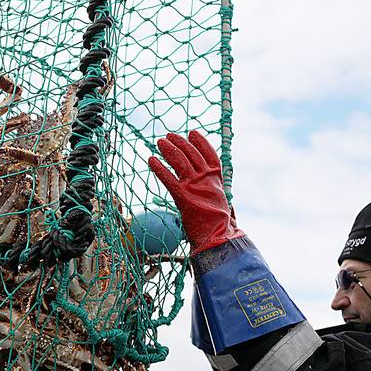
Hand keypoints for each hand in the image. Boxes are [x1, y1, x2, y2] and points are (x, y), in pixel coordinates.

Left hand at [147, 131, 242, 252]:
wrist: (218, 238)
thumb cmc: (219, 225)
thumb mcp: (219, 202)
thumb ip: (212, 191)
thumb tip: (211, 188)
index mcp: (217, 180)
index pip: (210, 155)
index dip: (201, 142)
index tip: (192, 132)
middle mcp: (207, 180)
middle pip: (192, 154)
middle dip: (179, 143)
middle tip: (168, 136)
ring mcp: (195, 187)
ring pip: (180, 162)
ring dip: (169, 150)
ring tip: (159, 142)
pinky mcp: (183, 197)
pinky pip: (168, 178)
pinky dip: (159, 168)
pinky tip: (151, 160)